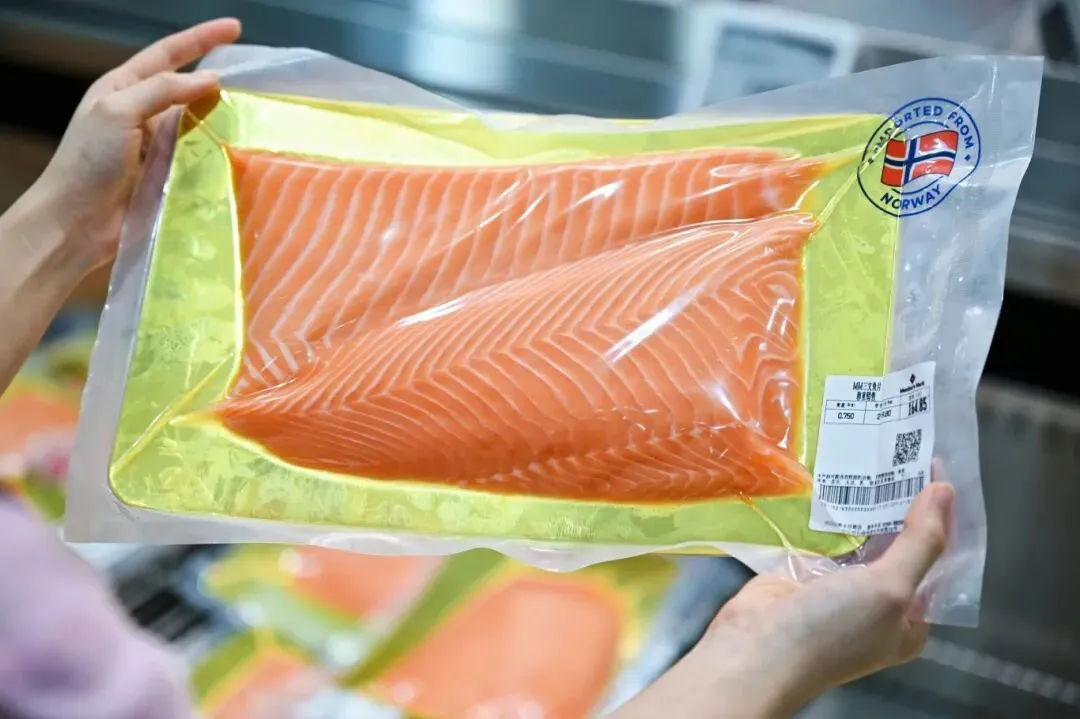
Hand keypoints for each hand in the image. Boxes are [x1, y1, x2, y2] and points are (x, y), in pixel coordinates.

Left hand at [27, 18, 240, 275]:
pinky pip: (200, 155)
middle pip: (188, 87)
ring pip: (198, 122)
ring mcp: (156, 145)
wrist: (77, 221)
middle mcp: (142, 113)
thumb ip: (163, 90)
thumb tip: (211, 79)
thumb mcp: (118, 111)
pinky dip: (219, 150)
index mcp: (123, 88)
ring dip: (223, 117)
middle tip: (255, 77)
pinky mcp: (169, 175)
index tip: (235, 28)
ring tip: (255, 113)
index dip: (201, 39)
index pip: (168, 54)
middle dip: (218, 80)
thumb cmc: (88, 162)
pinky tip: (240, 150)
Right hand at [615, 480, 953, 718]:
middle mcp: (879, 604)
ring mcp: (840, 587)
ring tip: (875, 456)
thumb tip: (944, 492)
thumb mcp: (890, 590)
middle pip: (901, 547)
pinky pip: (828, 536)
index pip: (939, 561)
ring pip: (863, 538)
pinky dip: (833, 511)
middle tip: (905, 454)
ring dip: (870, 504)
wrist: (756, 650)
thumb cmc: (832, 629)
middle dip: (906, 506)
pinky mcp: (806, 571)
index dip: (943, 518)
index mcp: (910, 620)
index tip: (939, 470)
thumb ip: (920, 542)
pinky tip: (837, 478)